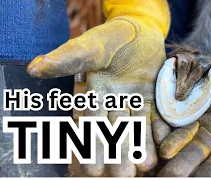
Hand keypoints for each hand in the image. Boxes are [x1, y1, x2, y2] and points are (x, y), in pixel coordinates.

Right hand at [27, 1, 170, 175]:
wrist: (140, 31)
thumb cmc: (112, 36)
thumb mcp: (92, 46)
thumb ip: (69, 58)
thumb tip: (36, 67)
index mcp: (94, 95)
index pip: (90, 124)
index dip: (91, 145)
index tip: (92, 169)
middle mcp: (114, 104)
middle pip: (115, 131)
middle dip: (118, 153)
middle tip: (122, 175)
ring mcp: (136, 103)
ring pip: (137, 128)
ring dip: (140, 147)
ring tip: (145, 166)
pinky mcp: (154, 100)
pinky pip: (157, 117)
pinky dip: (160, 130)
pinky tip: (163, 145)